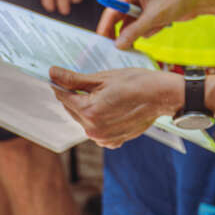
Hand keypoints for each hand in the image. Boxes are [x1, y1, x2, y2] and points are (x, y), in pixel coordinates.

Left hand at [49, 65, 181, 146]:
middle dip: (74, 96)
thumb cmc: (135, 83)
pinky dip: (98, 119)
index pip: (63, 97)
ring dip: (86, 108)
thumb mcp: (103, 77)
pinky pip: (97, 130)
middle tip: (83, 82)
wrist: (162, 96)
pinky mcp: (113, 141)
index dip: (60, 84)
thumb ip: (75, 79)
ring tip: (102, 93)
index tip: (58, 75)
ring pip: (84, 120)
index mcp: (88, 112)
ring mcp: (103, 138)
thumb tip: (53, 73)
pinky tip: (110, 107)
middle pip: (73, 110)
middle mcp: (93, 130)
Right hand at [99, 0, 200, 49]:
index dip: (106, 27)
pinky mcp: (150, 13)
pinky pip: (143, 27)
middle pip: (120, 20)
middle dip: (126, 32)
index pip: (112, 10)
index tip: (102, 42)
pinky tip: (163, 24)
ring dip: (142, 31)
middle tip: (123, 48)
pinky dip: (150, 30)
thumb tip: (118, 45)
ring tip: (157, 25)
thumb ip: (134, 31)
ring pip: (133, 26)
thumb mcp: (153, 17)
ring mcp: (142, 5)